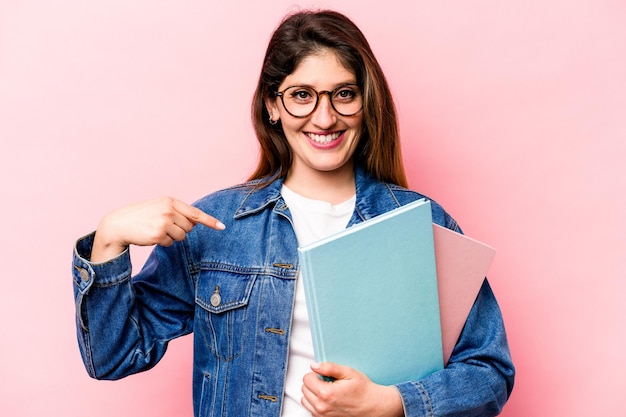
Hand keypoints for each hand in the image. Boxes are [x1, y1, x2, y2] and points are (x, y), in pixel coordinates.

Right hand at [91, 197, 223, 262]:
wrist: (119, 224)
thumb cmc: (141, 216)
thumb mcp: (160, 207)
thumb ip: (177, 212)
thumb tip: (195, 223)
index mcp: (170, 201)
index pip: (195, 213)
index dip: (210, 221)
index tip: (222, 227)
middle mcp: (169, 210)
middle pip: (189, 228)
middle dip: (180, 230)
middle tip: (164, 227)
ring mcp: (164, 222)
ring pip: (181, 237)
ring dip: (172, 237)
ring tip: (157, 230)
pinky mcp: (158, 234)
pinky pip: (170, 243)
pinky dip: (163, 243)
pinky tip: (151, 236)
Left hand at [301, 362, 404, 416]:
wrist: (374, 407)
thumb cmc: (364, 390)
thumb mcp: (349, 373)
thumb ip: (329, 368)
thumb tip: (314, 366)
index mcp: (326, 394)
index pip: (306, 378)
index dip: (316, 374)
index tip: (325, 375)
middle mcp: (322, 407)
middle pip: (304, 389)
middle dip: (314, 383)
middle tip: (328, 382)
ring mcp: (322, 416)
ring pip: (305, 400)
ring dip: (313, 393)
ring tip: (328, 391)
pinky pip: (311, 409)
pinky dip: (316, 403)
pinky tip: (329, 400)